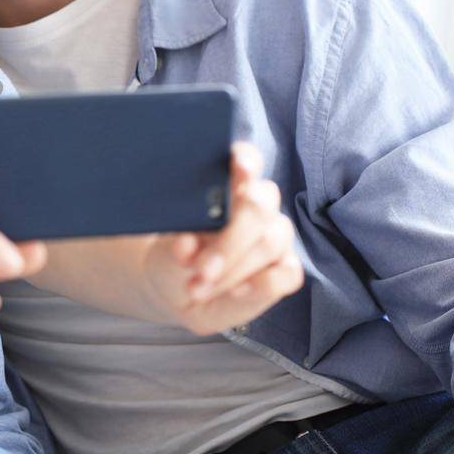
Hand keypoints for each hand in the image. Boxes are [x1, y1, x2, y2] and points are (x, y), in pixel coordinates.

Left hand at [141, 142, 303, 334]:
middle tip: (201, 268)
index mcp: (227, 187)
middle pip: (259, 207)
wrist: (177, 289)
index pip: (245, 160)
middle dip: (231, 239)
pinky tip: (235, 292)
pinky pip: (288, 273)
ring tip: (197, 287)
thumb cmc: (173, 259)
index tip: (239, 166)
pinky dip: (261, 284)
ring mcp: (275, 237)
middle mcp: (256, 206)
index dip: (245, 160)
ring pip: (271, 241)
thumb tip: (186, 245)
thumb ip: (177, 249)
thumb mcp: (165, 254)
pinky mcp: (284, 269)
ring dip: (234, 268)